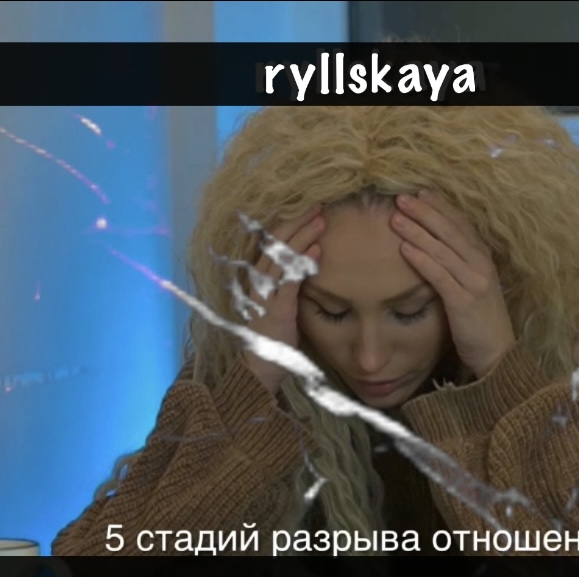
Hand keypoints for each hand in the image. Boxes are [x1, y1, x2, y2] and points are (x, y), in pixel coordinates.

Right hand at [242, 207, 324, 392]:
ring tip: (321, 220)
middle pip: (275, 243)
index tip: (308, 211)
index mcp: (257, 279)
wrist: (259, 368)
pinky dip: (302, 263)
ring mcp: (264, 294)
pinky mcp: (275, 309)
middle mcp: (257, 282)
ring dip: (302, 236)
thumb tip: (308, 264)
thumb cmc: (273, 339)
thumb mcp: (281, 306)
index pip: (271, 244)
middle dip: (297, 222)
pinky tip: (316, 251)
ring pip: (282, 256)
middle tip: (318, 206)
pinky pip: (289, 281)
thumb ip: (290, 285)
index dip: (289, 225)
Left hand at [391, 190, 515, 378]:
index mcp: (483, 259)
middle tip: (402, 197)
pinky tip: (404, 249)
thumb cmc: (480, 322)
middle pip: (450, 230)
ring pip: (443, 249)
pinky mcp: (464, 301)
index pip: (461, 224)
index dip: (441, 207)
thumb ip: (458, 266)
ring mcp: (474, 282)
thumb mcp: (472, 287)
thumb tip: (434, 248)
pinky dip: (422, 259)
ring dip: (418, 231)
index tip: (421, 192)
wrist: (498, 355)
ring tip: (396, 217)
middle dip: (425, 212)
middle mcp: (481, 265)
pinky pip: (440, 275)